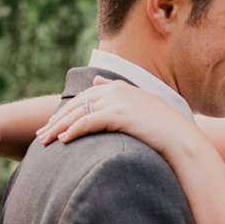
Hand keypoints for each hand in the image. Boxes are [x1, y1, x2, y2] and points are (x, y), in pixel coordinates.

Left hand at [37, 77, 189, 155]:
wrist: (182, 139)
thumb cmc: (164, 129)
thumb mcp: (141, 104)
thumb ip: (117, 91)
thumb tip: (96, 82)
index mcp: (120, 88)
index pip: (85, 98)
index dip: (67, 111)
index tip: (53, 125)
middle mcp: (116, 91)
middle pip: (77, 104)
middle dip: (57, 120)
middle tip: (42, 135)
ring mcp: (117, 102)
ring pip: (78, 113)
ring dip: (59, 127)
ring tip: (45, 141)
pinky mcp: (118, 115)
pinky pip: (88, 122)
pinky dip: (73, 131)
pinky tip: (62, 141)